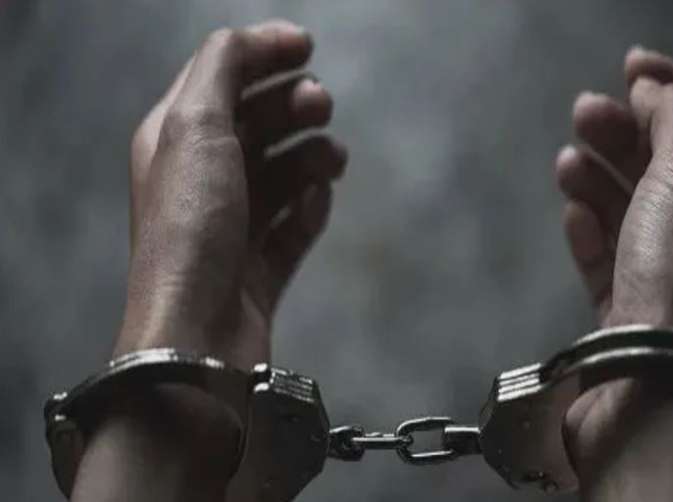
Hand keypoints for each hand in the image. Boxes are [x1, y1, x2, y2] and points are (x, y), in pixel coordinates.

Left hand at [118, 20, 345, 367]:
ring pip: (280, 177)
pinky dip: (309, 210)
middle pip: (255, 126)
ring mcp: (233, 228)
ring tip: (332, 158)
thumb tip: (251, 41)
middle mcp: (202, 181)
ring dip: (309, 157)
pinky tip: (318, 202)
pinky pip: (293, 228)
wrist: (196, 334)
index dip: (262, 55)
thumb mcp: (195, 129)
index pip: (220, 79)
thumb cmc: (190, 229)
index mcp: (175, 141)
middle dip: (291, 106)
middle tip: (322, 103)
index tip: (308, 47)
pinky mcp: (260, 270)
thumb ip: (222, 70)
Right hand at [555, 47, 672, 497]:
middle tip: (583, 108)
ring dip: (598, 175)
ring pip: (627, 206)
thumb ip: (672, 121)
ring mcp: (661, 272)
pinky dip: (588, 225)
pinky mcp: (622, 301)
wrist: (645, 374)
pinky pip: (604, 251)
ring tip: (567, 158)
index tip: (629, 64)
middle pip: (664, 164)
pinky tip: (571, 210)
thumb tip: (655, 87)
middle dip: (625, 130)